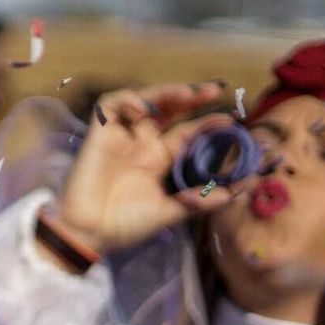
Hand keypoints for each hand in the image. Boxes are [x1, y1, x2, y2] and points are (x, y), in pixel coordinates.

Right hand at [55, 82, 246, 254]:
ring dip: (165, 93)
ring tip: (186, 94)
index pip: (188, 133)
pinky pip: (110, 105)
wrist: (89, 234)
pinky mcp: (99, 134)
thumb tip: (235, 192)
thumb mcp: (170, 213)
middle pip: (169, 110)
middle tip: (214, 91)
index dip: (208, 124)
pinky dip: (127, 99)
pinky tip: (143, 108)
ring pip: (144, 101)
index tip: (230, 121)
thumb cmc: (126, 226)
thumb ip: (199, 201)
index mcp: (159, 160)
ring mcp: (121, 137)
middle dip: (191, 97)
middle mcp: (142, 144)